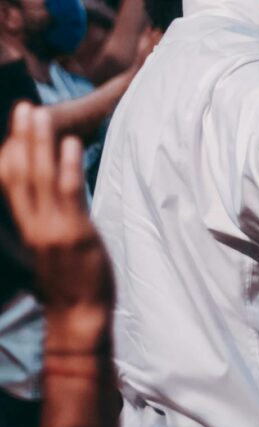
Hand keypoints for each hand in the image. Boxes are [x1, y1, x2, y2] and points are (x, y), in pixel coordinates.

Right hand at [0, 104, 113, 343]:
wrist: (79, 319)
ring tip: (41, 114)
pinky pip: (71, 195)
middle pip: (22, 175)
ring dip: (41, 144)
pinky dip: (68, 167)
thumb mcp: (52, 248)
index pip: (11, 185)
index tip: (14, 127)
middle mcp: (36, 225)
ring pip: (42, 179)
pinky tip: (70, 143)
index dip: (10, 154)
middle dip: (22, 139)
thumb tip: (51, 195)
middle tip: (24, 107)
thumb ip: (48, 220)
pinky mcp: (77, 233)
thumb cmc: (71, 282)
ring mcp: (54, 229)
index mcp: (29, 228)